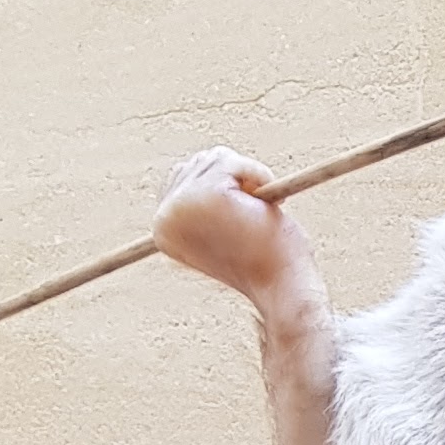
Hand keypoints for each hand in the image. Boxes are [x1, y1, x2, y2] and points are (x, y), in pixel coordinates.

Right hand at [153, 145, 317, 315]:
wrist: (281, 286)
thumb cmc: (262, 260)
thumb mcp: (220, 227)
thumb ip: (201, 202)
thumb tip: (197, 166)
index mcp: (163, 229)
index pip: (181, 178)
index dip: (218, 188)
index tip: (237, 216)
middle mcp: (164, 216)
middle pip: (196, 163)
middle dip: (231, 181)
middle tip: (249, 216)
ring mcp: (183, 204)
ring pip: (216, 158)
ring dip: (246, 180)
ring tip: (255, 214)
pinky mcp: (208, 193)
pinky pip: (234, 162)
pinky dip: (258, 175)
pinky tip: (263, 206)